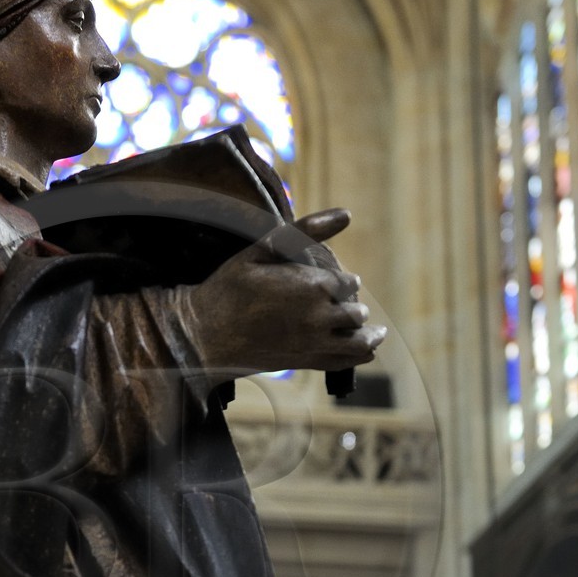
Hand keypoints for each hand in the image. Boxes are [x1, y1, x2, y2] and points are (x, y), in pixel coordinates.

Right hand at [179, 218, 385, 377]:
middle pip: (356, 311)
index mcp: (312, 285)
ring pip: (359, 341)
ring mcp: (314, 343)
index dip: (344, 281)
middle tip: (346, 304)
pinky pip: (345, 362)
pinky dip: (360, 357)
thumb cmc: (229, 287)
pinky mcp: (305, 363)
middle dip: (353, 305)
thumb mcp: (261, 249)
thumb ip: (306, 231)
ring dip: (368, 333)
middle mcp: (319, 316)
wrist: (204, 334)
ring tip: (373, 331)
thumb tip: (347, 214)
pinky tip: (365, 352)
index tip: (338, 281)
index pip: (348, 282)